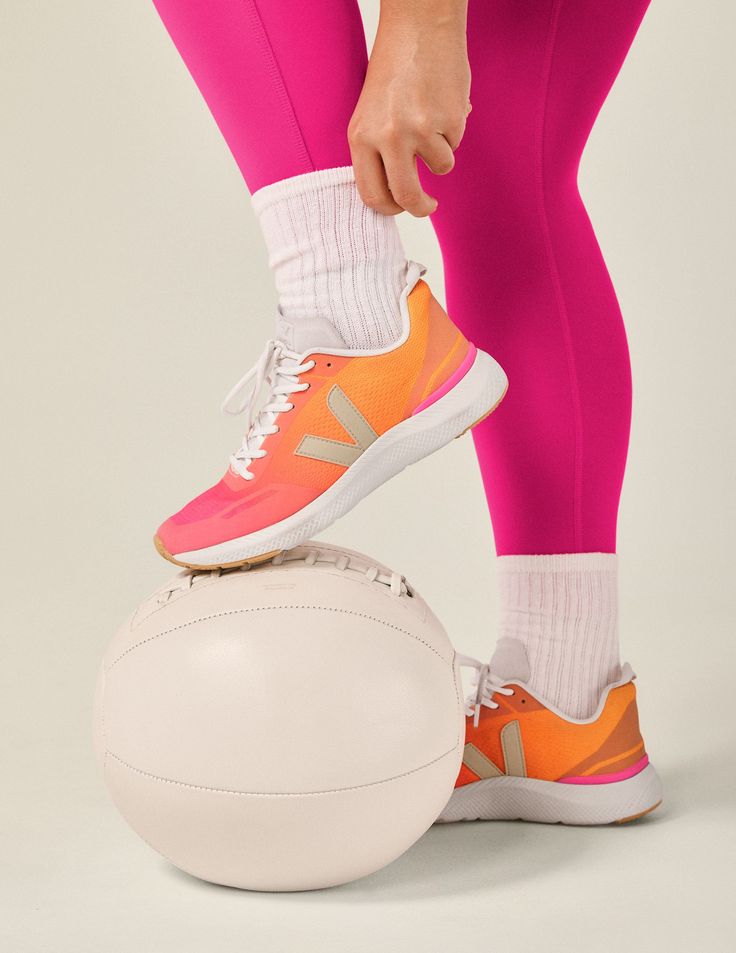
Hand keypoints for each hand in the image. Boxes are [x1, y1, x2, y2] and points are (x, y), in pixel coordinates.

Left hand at [348, 4, 470, 216]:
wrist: (419, 25)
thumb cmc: (394, 68)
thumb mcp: (371, 113)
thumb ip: (377, 152)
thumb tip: (395, 194)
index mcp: (361, 137)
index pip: (371, 194)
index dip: (389, 209)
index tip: (400, 208)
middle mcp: (387, 137)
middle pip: (407, 196)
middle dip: (420, 208)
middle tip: (428, 207)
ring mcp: (419, 130)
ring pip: (440, 167)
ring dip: (442, 152)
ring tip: (433, 118)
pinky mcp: (448, 120)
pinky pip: (456, 143)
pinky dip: (453, 129)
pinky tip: (443, 102)